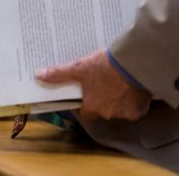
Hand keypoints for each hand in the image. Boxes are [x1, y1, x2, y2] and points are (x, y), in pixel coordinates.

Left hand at [36, 49, 151, 121]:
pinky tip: (132, 88)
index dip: (87, 101)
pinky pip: (135, 109)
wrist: (133, 64)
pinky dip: (134, 101)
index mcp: (92, 107)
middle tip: (106, 83)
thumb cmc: (106, 66)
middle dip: (104, 99)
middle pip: (103, 110)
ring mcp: (124, 114)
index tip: (90, 91)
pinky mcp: (139, 111)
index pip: (86, 110)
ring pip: (119, 110)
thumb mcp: (80, 67)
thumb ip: (60, 74)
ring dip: (119, 100)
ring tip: (121, 83)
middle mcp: (107, 114)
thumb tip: (40, 75)